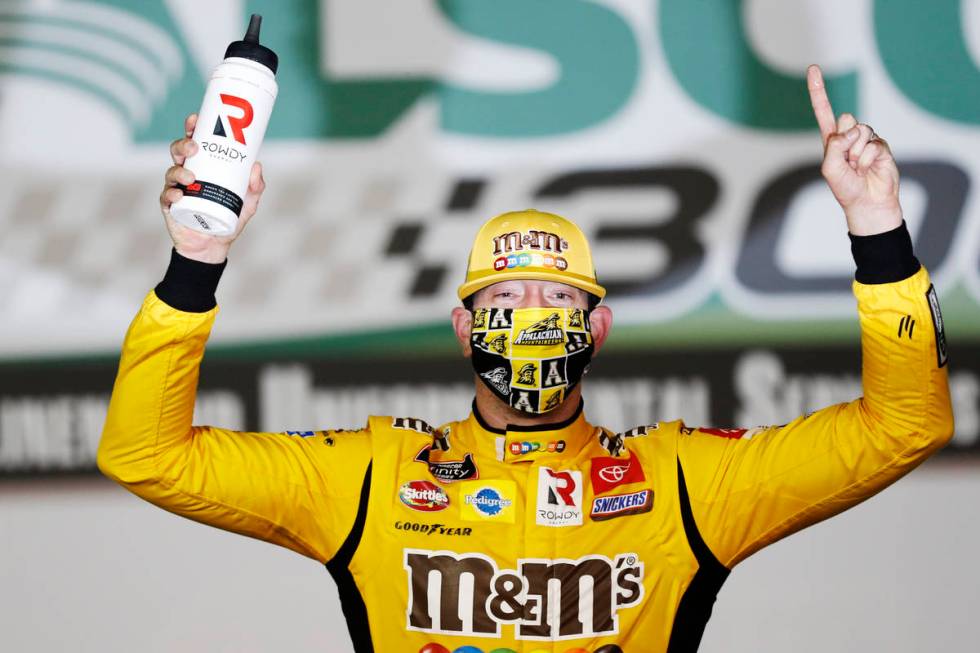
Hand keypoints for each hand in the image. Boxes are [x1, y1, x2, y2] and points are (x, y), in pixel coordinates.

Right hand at [160, 113, 266, 263]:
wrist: (214, 246)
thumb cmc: (229, 218)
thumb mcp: (248, 202)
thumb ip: (255, 186)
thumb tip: (256, 166)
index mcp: (203, 167)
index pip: (195, 142)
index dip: (192, 128)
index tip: (195, 118)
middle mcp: (187, 173)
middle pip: (179, 152)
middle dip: (183, 144)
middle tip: (194, 146)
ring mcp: (176, 189)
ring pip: (171, 171)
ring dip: (179, 170)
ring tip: (191, 177)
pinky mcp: (169, 206)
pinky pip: (166, 196)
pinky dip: (172, 194)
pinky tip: (179, 195)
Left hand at [807, 64, 902, 235]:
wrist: (868, 203)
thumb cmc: (845, 187)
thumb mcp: (830, 168)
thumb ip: (835, 145)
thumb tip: (851, 127)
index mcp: (831, 139)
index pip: (823, 110)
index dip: (818, 90)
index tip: (813, 68)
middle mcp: (848, 135)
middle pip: (846, 119)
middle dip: (845, 141)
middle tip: (847, 161)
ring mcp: (866, 139)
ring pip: (860, 130)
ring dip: (857, 152)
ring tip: (858, 167)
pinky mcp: (881, 145)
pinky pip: (873, 144)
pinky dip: (868, 158)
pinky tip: (869, 168)